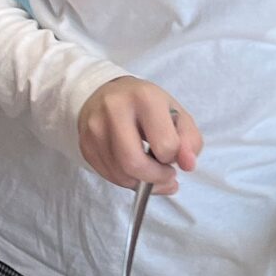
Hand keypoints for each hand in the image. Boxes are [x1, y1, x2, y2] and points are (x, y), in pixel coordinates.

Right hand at [77, 76, 200, 193]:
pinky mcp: (85, 144)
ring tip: (150, 173)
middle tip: (164, 175)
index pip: (165, 146)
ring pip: (120, 174)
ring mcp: (95, 128)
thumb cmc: (146, 106)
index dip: (173, 157)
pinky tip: (133, 169)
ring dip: (141, 182)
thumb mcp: (176, 115)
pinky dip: (125, 180)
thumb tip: (188, 165)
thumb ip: (190, 141)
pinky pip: (108, 176)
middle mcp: (115, 110)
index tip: (171, 152)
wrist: (105, 94)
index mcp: (145, 99)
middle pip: (134, 163)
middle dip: (155, 178)